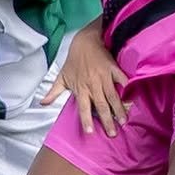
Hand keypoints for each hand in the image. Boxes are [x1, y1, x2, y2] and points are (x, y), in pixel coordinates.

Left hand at [40, 21, 129, 136]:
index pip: (83, 108)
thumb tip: (42, 103)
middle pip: (101, 106)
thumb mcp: (62, 76)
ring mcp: (104, 77)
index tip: (90, 132)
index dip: (86, 120)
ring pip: (112, 96)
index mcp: (81, 89)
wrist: (85, 41)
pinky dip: (127, 88)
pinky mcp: (113, 69)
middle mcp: (93, 85)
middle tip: (113, 133)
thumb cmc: (74, 60)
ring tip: (124, 121)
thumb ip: (53, 92)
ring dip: (118, 110)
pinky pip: (121, 79)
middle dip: (107, 120)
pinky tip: (132, 98)